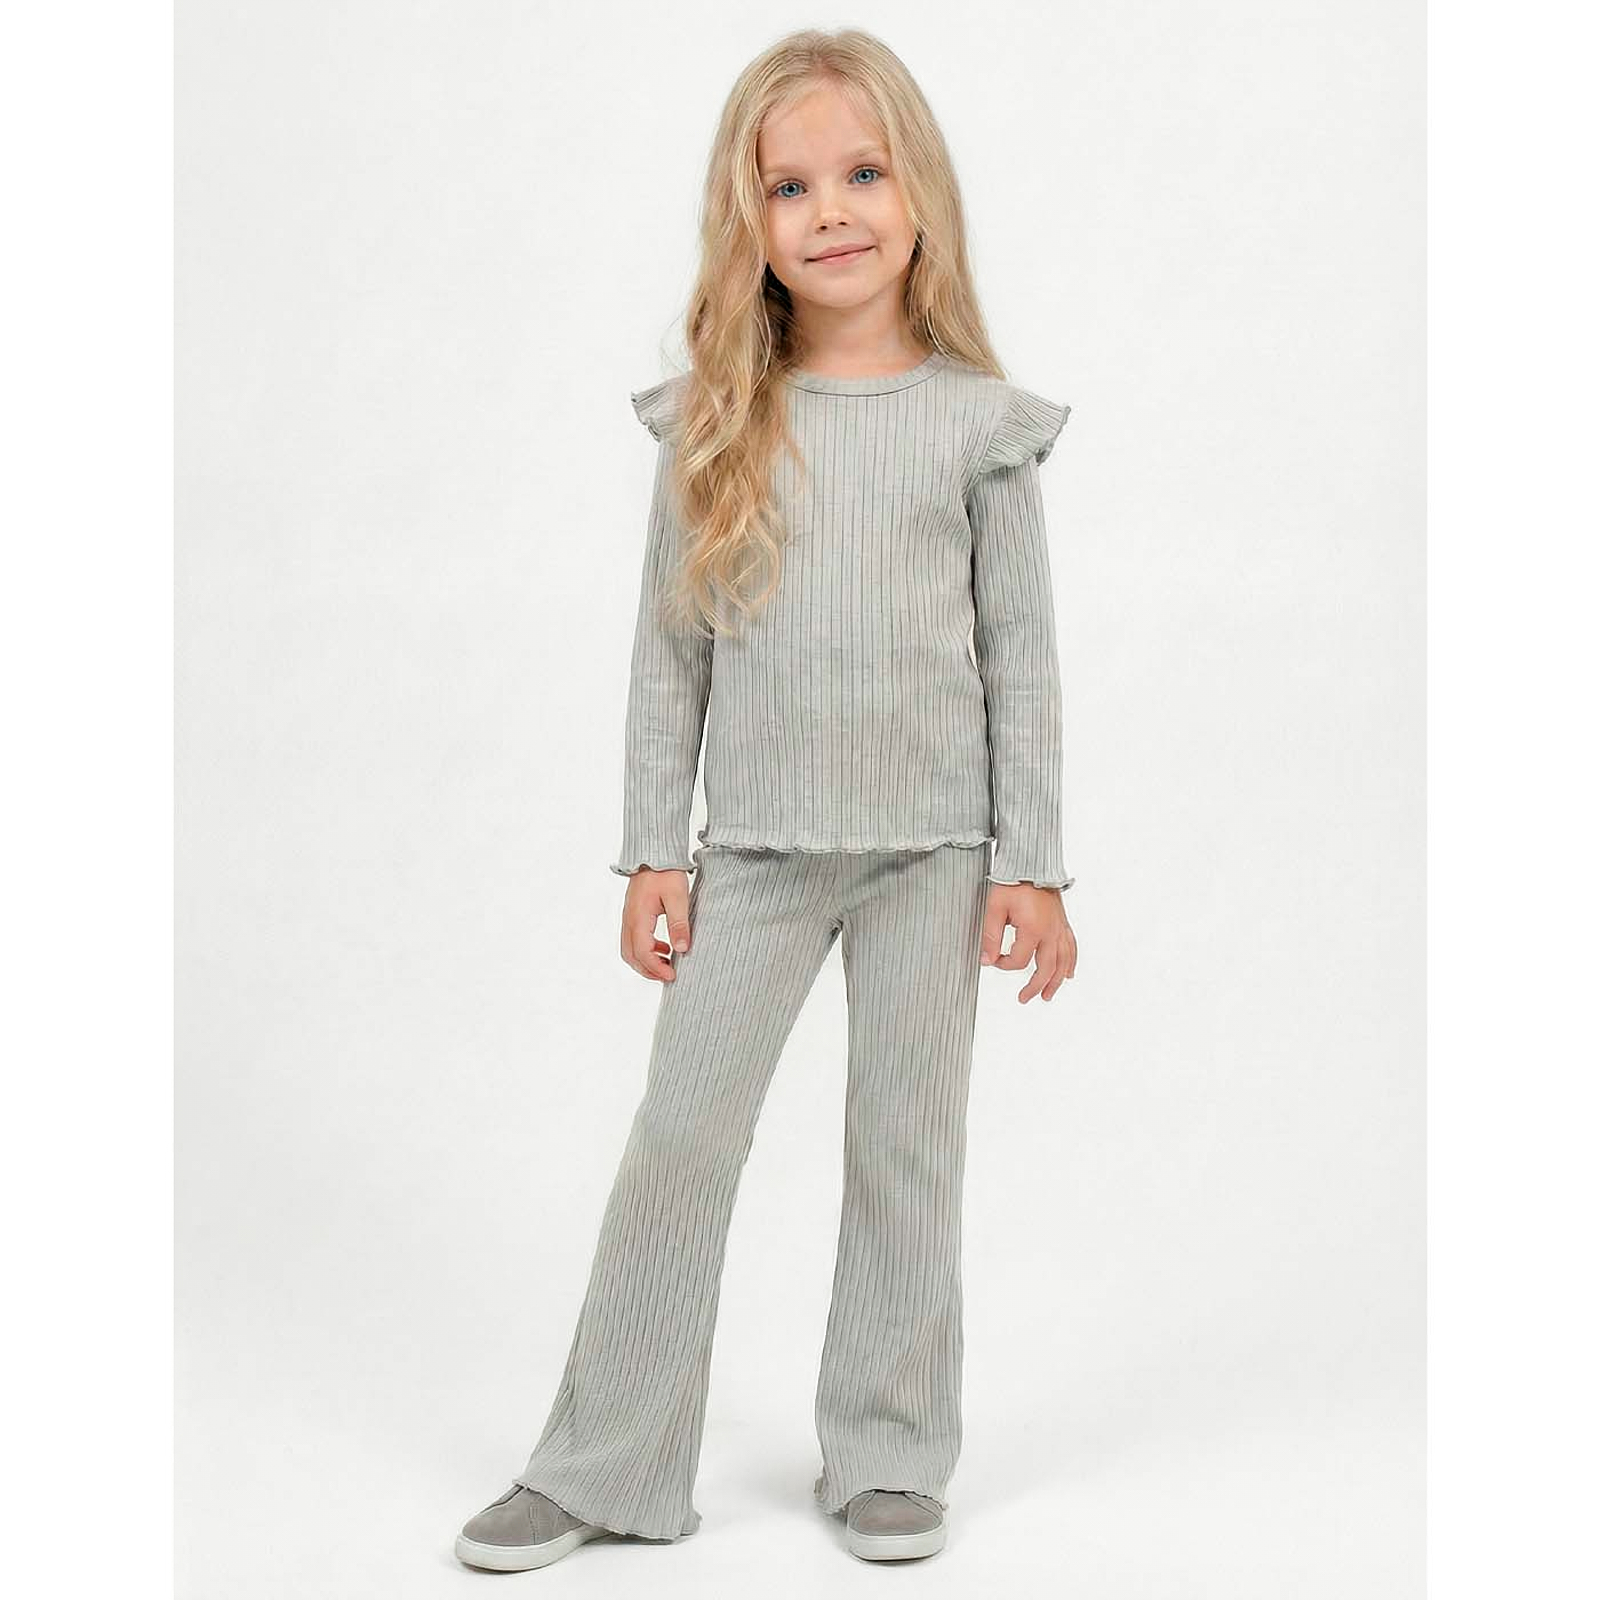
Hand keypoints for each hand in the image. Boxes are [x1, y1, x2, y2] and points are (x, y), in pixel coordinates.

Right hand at [620, 867, 693, 980]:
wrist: (653, 854)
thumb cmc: (666, 872)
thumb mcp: (678, 897)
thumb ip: (679, 923)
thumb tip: (682, 949)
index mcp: (638, 917)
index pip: (643, 952)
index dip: (656, 968)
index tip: (672, 976)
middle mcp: (629, 920)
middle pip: (631, 956)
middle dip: (648, 970)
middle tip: (668, 975)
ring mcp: (628, 917)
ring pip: (629, 949)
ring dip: (646, 961)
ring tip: (667, 963)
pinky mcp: (632, 914)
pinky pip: (633, 939)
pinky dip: (645, 950)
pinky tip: (665, 947)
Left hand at [980, 882, 1075, 1001]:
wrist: (1032, 864)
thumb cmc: (1013, 883)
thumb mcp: (994, 907)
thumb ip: (990, 935)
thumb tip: (986, 959)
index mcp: (1033, 929)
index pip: (1019, 960)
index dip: (1004, 964)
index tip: (993, 959)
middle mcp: (1050, 932)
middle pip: (1046, 968)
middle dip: (1035, 986)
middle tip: (1024, 998)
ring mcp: (1059, 928)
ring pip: (1063, 962)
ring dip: (1056, 981)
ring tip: (1047, 995)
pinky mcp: (1063, 923)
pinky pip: (1071, 948)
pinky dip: (1070, 963)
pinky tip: (1069, 973)